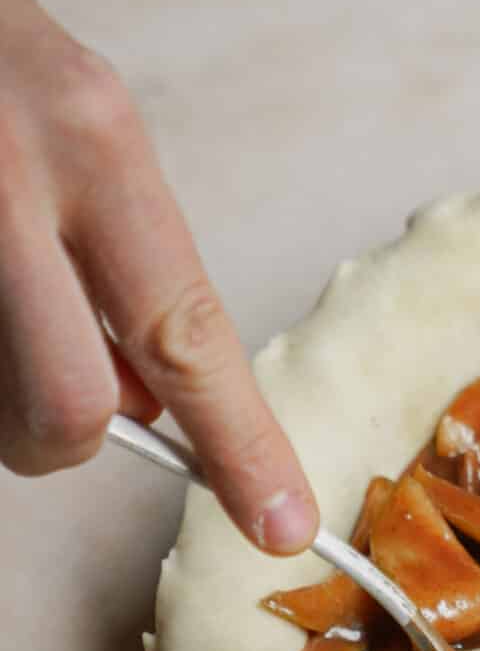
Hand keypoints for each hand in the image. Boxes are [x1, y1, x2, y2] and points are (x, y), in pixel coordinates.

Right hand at [0, 0, 316, 552]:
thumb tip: (146, 406)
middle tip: (63, 411)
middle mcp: (13, 177)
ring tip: (7, 307)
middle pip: (68, 404)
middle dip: (66, 440)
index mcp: (93, 139)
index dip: (239, 445)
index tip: (282, 523)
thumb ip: (123, 265)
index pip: (187, 331)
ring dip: (3, 394)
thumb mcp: (85, 127)